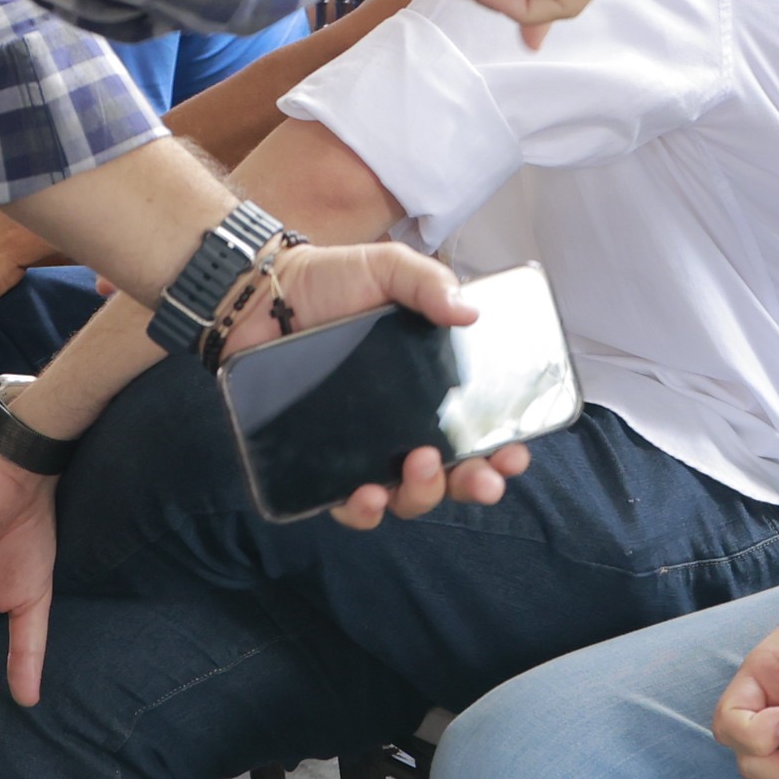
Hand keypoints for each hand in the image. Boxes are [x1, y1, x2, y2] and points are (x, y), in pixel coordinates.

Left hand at [243, 242, 530, 527]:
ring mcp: (367, 447)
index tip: (514, 454)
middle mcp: (406, 424)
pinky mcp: (325, 463)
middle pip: (451, 473)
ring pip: (407, 495)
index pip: (478, 428)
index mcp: (432, 384)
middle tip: (479, 479)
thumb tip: (469, 312)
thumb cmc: (333, 282)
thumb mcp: (388, 270)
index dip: (502, 449)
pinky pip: (348, 502)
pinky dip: (364, 509)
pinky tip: (367, 493)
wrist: (263, 296)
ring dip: (422, 494)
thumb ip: (428, 284)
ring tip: (419, 468)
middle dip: (473, 484)